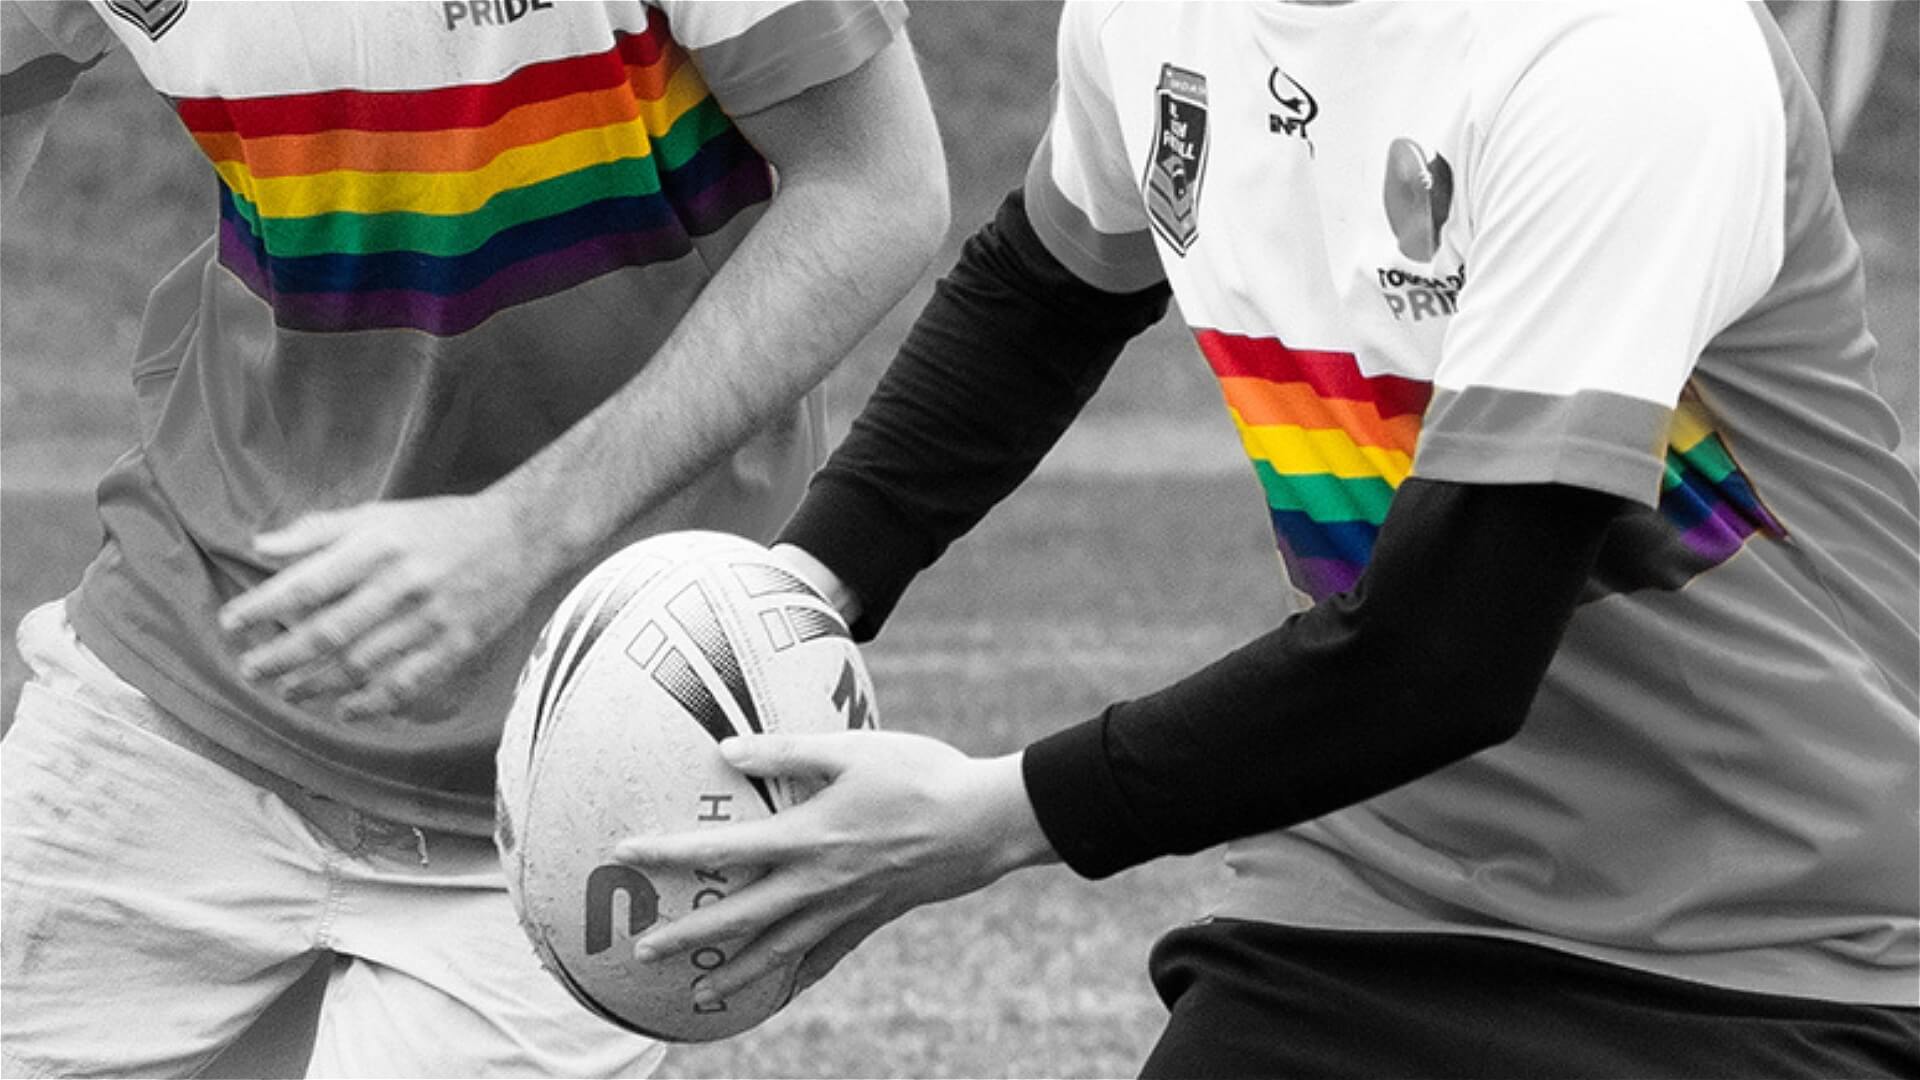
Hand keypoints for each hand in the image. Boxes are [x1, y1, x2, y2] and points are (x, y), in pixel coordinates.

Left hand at [217, 493, 546, 720]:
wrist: (521, 535)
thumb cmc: (441, 524)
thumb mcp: (379, 514)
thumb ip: (320, 531)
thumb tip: (261, 546)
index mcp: (379, 546)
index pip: (308, 583)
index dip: (264, 607)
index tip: (232, 623)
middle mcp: (403, 583)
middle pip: (328, 632)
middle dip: (281, 656)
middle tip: (250, 670)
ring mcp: (432, 618)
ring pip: (362, 664)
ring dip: (317, 684)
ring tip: (287, 691)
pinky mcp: (458, 644)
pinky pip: (407, 683)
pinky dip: (372, 703)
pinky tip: (346, 710)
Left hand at [613, 731, 1055, 1006]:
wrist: (983, 822)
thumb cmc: (920, 773)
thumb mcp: (852, 749)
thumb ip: (786, 751)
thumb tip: (726, 748)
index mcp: (807, 836)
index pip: (722, 850)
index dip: (670, 853)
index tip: (625, 854)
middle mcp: (818, 882)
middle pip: (739, 919)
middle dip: (688, 936)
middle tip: (641, 951)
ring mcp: (846, 908)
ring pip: (778, 951)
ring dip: (734, 974)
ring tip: (698, 995)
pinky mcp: (872, 918)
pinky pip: (826, 957)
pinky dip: (797, 977)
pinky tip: (779, 990)